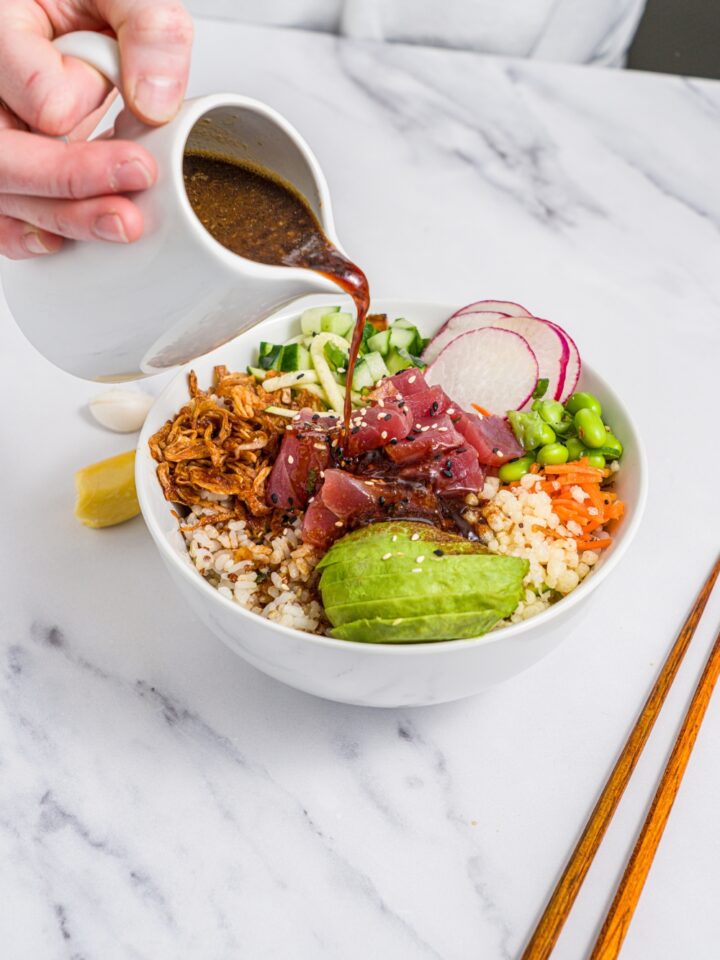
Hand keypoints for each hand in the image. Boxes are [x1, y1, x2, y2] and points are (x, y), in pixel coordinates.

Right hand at [0, 0, 192, 258]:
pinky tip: (58, 241)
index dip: (86, 109)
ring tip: (122, 223)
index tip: (138, 120)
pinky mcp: (8, 160)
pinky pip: (0, 209)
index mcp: (1, 27)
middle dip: (73, 184)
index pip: (41, 96)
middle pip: (6, 156)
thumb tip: (156, 104)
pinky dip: (29, 231)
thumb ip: (147, 29)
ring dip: (63, 217)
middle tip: (134, 192)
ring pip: (4, 189)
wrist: (64, 10)